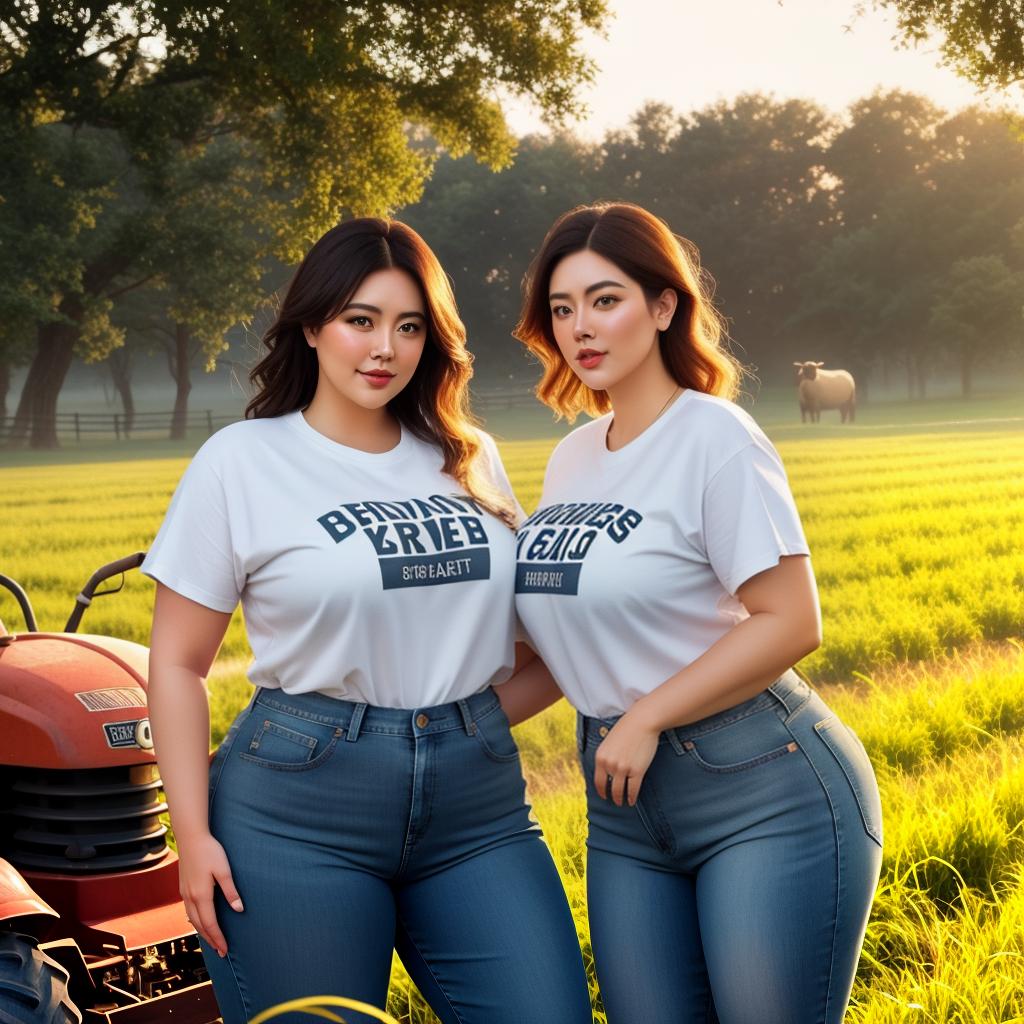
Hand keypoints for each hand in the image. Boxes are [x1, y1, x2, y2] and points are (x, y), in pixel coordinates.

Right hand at [177, 831, 243, 956]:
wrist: (190, 838)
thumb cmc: (210, 851)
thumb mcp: (224, 870)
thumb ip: (231, 891)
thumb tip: (239, 910)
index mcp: (201, 895)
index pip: (210, 924)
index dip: (218, 938)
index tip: (225, 950)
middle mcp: (190, 898)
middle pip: (200, 925)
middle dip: (210, 939)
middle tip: (221, 951)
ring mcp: (184, 893)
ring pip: (192, 919)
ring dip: (202, 931)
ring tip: (212, 940)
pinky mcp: (183, 888)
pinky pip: (189, 911)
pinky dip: (196, 921)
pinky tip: (201, 921)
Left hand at [593, 707, 660, 805]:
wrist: (642, 721)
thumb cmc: (627, 729)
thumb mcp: (609, 742)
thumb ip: (607, 756)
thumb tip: (607, 771)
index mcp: (600, 757)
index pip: (597, 780)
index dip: (600, 790)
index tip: (603, 795)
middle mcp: (609, 764)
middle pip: (609, 787)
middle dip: (611, 796)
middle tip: (615, 801)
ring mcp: (623, 769)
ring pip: (619, 791)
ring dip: (620, 799)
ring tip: (622, 802)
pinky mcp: (637, 771)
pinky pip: (633, 789)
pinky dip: (632, 797)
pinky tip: (632, 800)